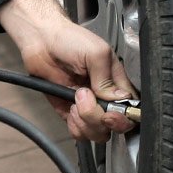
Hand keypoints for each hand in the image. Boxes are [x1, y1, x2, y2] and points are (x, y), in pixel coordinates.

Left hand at [0, 0, 135, 141]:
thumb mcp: (96, 53)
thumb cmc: (70, 40)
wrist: (42, 41)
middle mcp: (104, 97)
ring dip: (85, 121)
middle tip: (84, 98)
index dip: (123, 117)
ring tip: (75, 99)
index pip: (130, 110)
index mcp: (116, 83)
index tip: (109, 113)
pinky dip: (74, 126)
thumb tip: (117, 99)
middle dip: (99, 119)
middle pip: (114, 126)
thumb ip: (107, 78)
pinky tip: (69, 109)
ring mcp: (88, 106)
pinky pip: (78, 132)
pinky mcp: (69, 112)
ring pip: (97, 132)